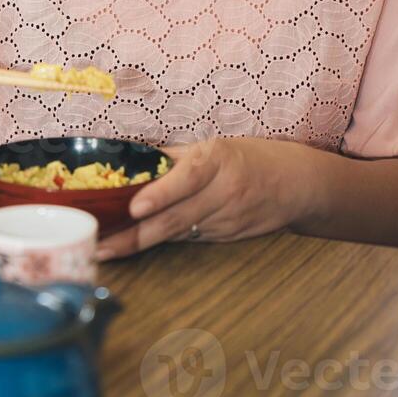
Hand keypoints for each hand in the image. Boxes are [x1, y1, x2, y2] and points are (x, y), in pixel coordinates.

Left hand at [96, 136, 320, 259]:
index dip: (160, 195)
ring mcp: (226, 220)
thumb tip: (131, 159)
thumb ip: (174, 157)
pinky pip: (189, 238)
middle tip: (102, 247)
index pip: (186, 179)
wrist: (296, 184)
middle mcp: (222, 192)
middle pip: (175, 218)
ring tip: (106, 250)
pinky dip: (163, 240)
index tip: (135, 208)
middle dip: (134, 236)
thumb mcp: (213, 146)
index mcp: (217, 160)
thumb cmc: (248, 157)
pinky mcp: (228, 238)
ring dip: (141, 243)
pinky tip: (136, 244)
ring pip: (177, 233)